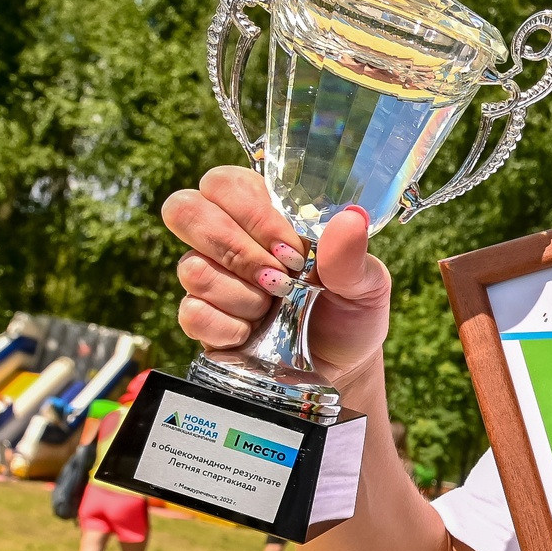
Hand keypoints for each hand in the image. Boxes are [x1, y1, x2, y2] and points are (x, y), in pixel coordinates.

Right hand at [162, 167, 393, 387]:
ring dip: (243, 295)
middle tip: (280, 279)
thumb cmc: (350, 312)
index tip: (294, 252)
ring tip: (275, 308)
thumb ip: (352, 255)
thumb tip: (350, 219)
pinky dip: (231, 327)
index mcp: (262, 211)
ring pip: (192, 268)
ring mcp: (208, 279)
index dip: (253, 213)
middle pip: (185, 211)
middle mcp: (225, 238)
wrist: (342, 367)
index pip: (224, 183)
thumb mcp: (366, 284)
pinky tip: (255, 332)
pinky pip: (192, 313)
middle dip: (236, 249)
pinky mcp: (200, 320)